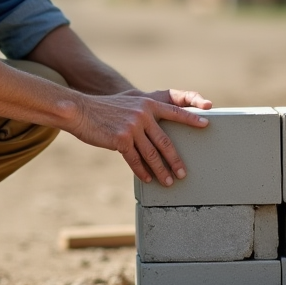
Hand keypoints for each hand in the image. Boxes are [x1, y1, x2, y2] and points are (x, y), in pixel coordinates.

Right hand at [69, 91, 210, 186]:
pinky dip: (142, 171)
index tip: (206, 124)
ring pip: (152, 154)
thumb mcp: (127, 102)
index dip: (191, 119)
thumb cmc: (103, 108)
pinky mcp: (120, 139)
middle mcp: (143, 114)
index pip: (174, 112)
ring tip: (169, 182)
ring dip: (161, 170)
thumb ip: (142, 112)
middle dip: (175, 160)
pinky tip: (148, 179)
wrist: (80, 110)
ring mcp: (132, 127)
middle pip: (165, 141)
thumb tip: (153, 130)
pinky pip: (135, 160)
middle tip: (183, 172)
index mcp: (147, 103)